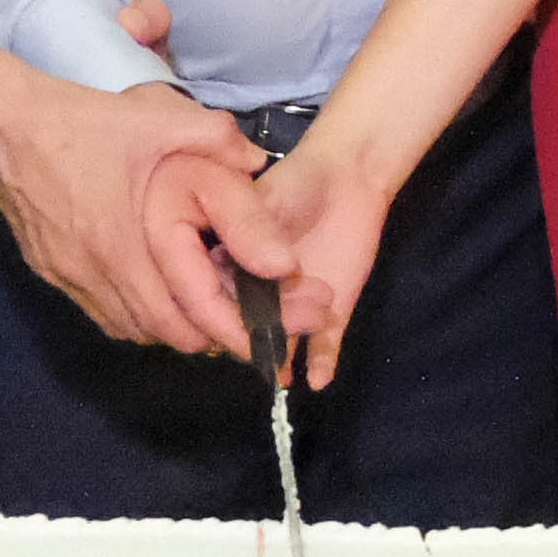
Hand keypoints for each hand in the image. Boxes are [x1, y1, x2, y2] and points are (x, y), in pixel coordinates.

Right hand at [0, 52, 259, 356]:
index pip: (178, 320)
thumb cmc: (81, 123)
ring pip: (123, 326)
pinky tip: (146, 285)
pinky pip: (96, 309)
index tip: (250, 328)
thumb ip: (214, 137)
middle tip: (231, 316)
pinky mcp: (47, 269)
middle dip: (197, 332)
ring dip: (162, 323)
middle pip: (154, 333)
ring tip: (193, 304)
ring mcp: (65, 275)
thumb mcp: (155, 119)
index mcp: (121, 246)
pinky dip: (128, 310)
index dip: (219, 331)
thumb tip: (259, 159)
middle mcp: (92, 273)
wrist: (5, 122)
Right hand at [213, 126, 401, 387]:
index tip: (234, 314)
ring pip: (281, 344)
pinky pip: (323, 348)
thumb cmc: (295, 182)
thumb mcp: (259, 203)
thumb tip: (223, 272)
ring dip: (288, 345)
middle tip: (283, 309)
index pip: (211, 305)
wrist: (347, 177)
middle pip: (244, 331)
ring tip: (303, 331)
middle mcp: (254, 299)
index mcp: (224, 271)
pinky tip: (319, 379)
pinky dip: (321, 362)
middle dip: (259, 330)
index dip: (220, 317)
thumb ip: (240, 238)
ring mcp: (291, 310)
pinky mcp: (328, 315)